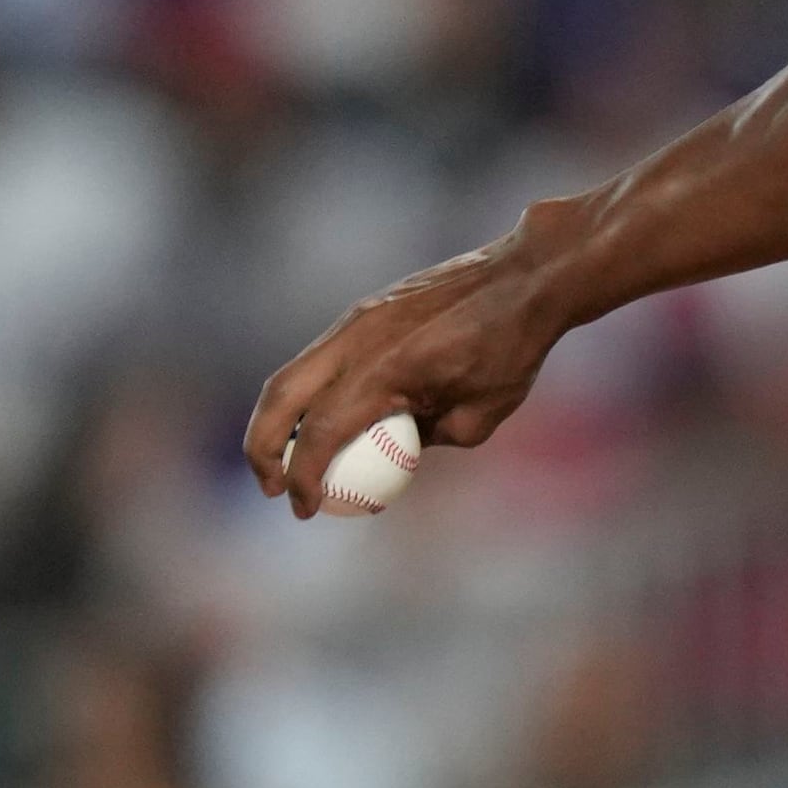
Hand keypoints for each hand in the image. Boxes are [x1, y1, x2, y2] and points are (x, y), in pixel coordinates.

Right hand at [239, 233, 569, 518]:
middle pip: (281, 398)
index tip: (304, 510)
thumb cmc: (512, 350)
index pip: (322, 433)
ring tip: (284, 462)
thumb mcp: (478, 418)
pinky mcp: (361, 312)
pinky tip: (320, 422)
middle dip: (263, 449)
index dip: (304, 478)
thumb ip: (427, 440)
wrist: (523, 277)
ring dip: (276, 420)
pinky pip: (319, 358)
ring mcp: (354, 321)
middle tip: (272, 489)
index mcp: (384, 371)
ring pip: (291, 373)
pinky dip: (307, 393)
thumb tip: (397, 453)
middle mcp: (356, 341)